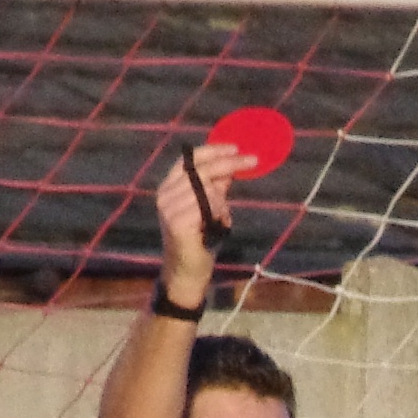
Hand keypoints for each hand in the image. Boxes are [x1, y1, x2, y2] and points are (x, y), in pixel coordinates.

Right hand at [155, 142, 250, 299]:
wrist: (188, 270)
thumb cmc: (201, 239)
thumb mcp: (210, 209)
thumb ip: (216, 189)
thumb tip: (230, 169)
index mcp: (169, 186)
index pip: (189, 160)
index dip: (212, 151)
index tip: (235, 147)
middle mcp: (165, 193)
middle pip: (199, 169)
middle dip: (228, 163)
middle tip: (252, 160)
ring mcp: (168, 207)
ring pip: (206, 189)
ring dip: (221, 200)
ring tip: (220, 218)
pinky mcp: (177, 222)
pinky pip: (206, 206)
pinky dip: (218, 212)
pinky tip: (217, 223)